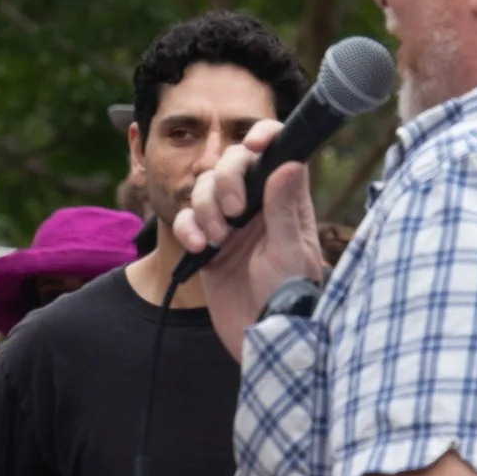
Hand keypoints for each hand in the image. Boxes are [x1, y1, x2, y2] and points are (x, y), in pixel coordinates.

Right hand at [169, 119, 326, 358]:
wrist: (261, 338)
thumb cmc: (289, 298)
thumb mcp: (290, 253)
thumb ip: (285, 209)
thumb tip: (289, 163)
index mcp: (285, 200)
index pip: (277, 154)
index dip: (264, 138)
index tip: (254, 144)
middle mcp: (257, 205)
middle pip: (232, 163)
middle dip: (226, 179)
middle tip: (233, 211)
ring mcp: (229, 223)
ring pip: (204, 187)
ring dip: (205, 208)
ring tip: (218, 240)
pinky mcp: (206, 243)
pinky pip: (185, 220)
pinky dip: (187, 229)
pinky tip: (200, 249)